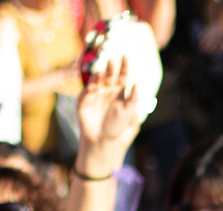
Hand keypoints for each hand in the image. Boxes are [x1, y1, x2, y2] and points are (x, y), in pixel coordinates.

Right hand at [75, 55, 140, 169]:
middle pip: (109, 76)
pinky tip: (95, 83)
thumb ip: (133, 99)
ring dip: (100, 74)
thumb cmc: (117, 127)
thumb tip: (138, 84)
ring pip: (98, 80)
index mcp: (119, 93)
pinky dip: (91, 85)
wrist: (102, 140)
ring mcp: (95, 94)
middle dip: (111, 68)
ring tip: (103, 70)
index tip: (126, 57)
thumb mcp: (128, 113)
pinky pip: (87, 90)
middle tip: (112, 60)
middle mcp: (107, 91)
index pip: (122, 77)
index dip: (124, 67)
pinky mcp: (84, 100)